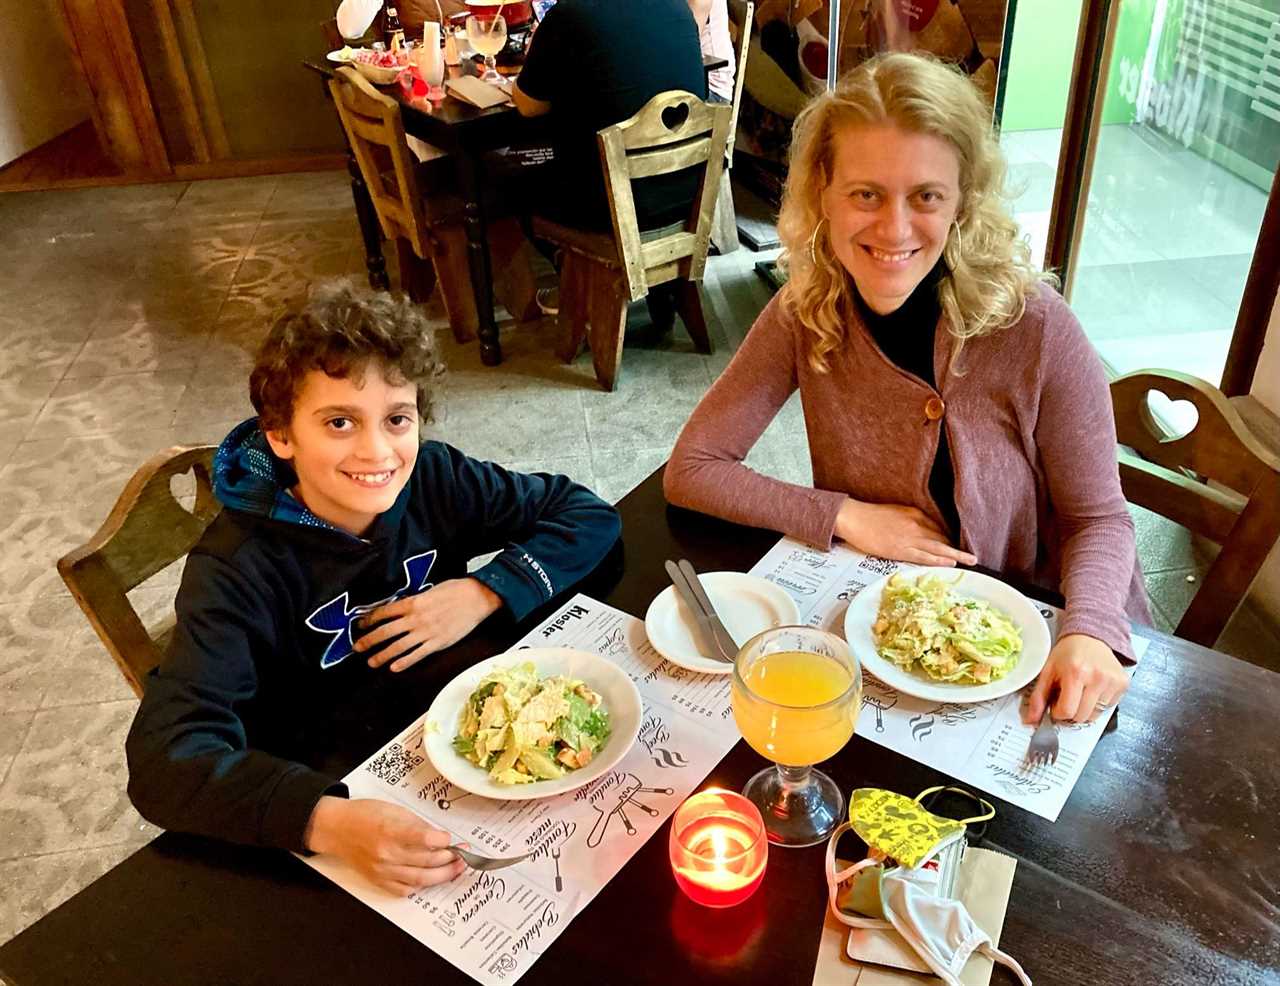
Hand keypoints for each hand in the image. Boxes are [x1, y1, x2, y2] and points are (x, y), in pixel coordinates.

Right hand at [304, 796, 464, 895]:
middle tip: (464, 854)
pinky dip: (422, 886)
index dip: (444, 841)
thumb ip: (417, 825)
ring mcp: (383, 870)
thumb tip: (440, 838)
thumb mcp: (394, 810)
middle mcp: (387, 854)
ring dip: (444, 874)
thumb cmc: (365, 815)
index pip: (425, 839)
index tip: (453, 839)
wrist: (337, 829)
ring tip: (457, 868)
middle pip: (427, 861)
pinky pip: (405, 889)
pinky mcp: (379, 881)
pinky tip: (432, 878)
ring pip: (421, 878)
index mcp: (391, 830)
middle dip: (451, 858)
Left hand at [356, 578, 502, 671]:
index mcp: (413, 602)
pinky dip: (404, 662)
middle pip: (386, 631)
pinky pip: (417, 655)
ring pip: (398, 646)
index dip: (369, 619)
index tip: (360, 624)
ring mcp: (426, 632)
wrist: (477, 597)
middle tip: (356, 647)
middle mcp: (415, 618)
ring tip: (371, 662)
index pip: (384, 612)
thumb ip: (415, 600)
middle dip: (369, 640)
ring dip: (382, 655)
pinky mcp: (438, 642)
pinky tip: (394, 668)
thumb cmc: (456, 589)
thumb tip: (402, 608)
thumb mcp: (431, 590)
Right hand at [834, 498, 975, 566]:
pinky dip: (939, 560)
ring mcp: (910, 538)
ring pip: (938, 547)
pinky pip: (924, 556)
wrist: (853, 517)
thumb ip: (911, 518)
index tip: (959, 544)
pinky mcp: (901, 550)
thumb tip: (924, 528)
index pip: (939, 527)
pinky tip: (950, 562)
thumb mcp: (896, 511)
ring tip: (970, 560)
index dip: (950, 537)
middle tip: (973, 555)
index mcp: (916, 513)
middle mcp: (916, 525)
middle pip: (942, 537)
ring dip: (956, 554)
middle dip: (958, 546)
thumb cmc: (870, 515)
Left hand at [1024, 634, 1128, 723]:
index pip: (1067, 711)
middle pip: (1081, 716)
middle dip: (1070, 712)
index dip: (1058, 711)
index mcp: (1076, 672)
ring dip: (1084, 710)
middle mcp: (1097, 677)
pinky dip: (1097, 705)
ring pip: (1095, 716)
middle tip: (1067, 697)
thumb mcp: (1047, 671)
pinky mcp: (1123, 684)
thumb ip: (1038, 698)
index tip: (1056, 703)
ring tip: (1080, 693)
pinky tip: (1092, 690)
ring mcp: (1113, 682)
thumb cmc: (1067, 653)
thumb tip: (1031, 721)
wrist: (1089, 637)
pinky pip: (1108, 709)